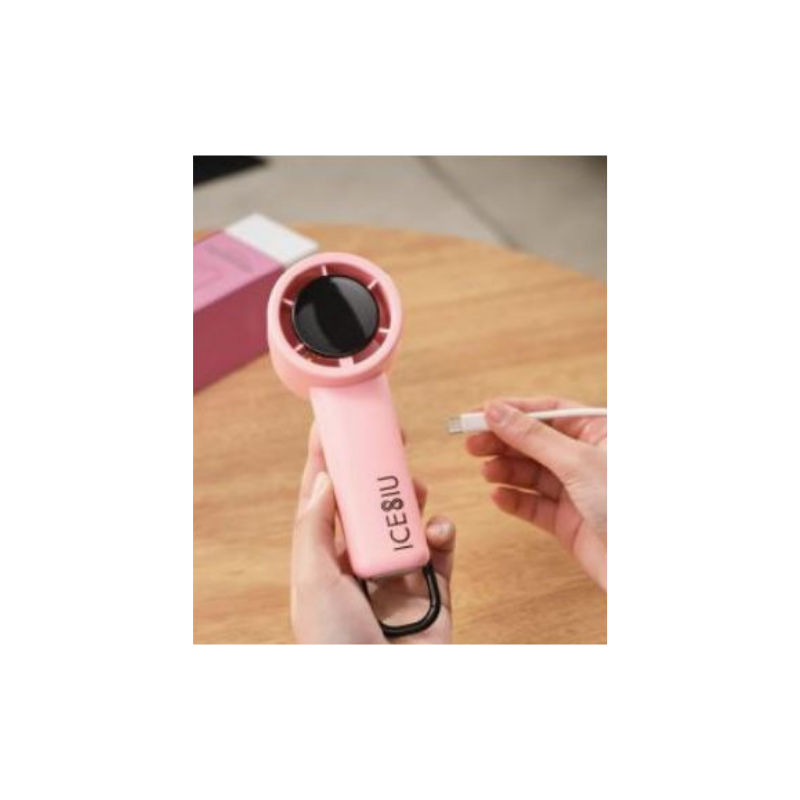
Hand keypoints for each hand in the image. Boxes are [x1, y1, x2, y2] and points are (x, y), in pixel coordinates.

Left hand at [292, 426, 455, 644]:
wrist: (387, 686)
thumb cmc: (336, 642)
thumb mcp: (312, 579)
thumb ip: (315, 526)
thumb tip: (323, 479)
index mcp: (324, 560)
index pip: (323, 501)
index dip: (328, 463)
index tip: (332, 426)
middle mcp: (359, 563)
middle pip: (371, 505)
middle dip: (380, 472)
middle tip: (390, 440)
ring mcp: (398, 574)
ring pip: (409, 520)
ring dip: (414, 498)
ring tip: (416, 488)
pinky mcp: (434, 588)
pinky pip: (442, 548)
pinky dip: (444, 533)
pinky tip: (440, 530)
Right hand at [467, 397, 607, 591]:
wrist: (644, 565)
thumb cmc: (626, 506)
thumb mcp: (578, 462)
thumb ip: (534, 437)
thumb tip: (497, 411)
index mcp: (600, 432)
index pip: (550, 411)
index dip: (514, 410)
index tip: (481, 413)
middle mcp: (589, 459)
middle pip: (536, 441)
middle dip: (504, 441)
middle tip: (472, 442)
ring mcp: (579, 491)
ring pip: (532, 473)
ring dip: (506, 470)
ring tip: (486, 470)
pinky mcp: (569, 522)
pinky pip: (534, 506)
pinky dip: (515, 500)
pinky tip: (499, 496)